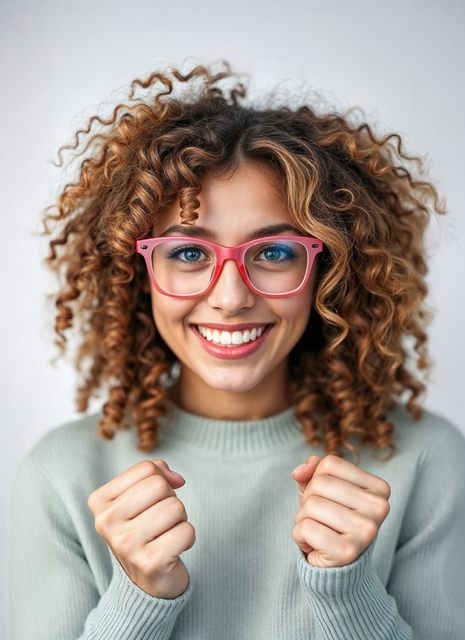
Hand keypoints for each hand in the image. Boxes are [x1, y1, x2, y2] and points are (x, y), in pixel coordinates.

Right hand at [88, 459, 194, 598]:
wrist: (145, 581)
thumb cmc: (144, 528)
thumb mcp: (139, 495)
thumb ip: (156, 473)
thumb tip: (178, 479)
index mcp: (99, 500)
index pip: (147, 468)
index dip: (160, 480)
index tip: (150, 502)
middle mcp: (106, 522)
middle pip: (160, 485)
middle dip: (170, 500)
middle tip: (160, 521)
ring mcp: (125, 544)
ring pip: (176, 507)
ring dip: (180, 519)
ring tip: (165, 535)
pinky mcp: (150, 563)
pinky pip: (187, 531)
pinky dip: (187, 538)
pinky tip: (172, 550)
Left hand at [291, 455, 390, 567]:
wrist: (340, 570)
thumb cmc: (332, 521)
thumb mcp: (325, 490)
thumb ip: (313, 470)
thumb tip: (298, 472)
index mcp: (379, 488)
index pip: (331, 463)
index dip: (317, 479)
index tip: (329, 500)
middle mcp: (378, 508)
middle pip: (320, 483)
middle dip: (308, 501)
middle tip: (321, 520)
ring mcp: (366, 530)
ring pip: (311, 504)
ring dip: (302, 519)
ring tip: (318, 532)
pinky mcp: (348, 551)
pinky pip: (305, 528)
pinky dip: (299, 536)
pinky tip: (314, 546)